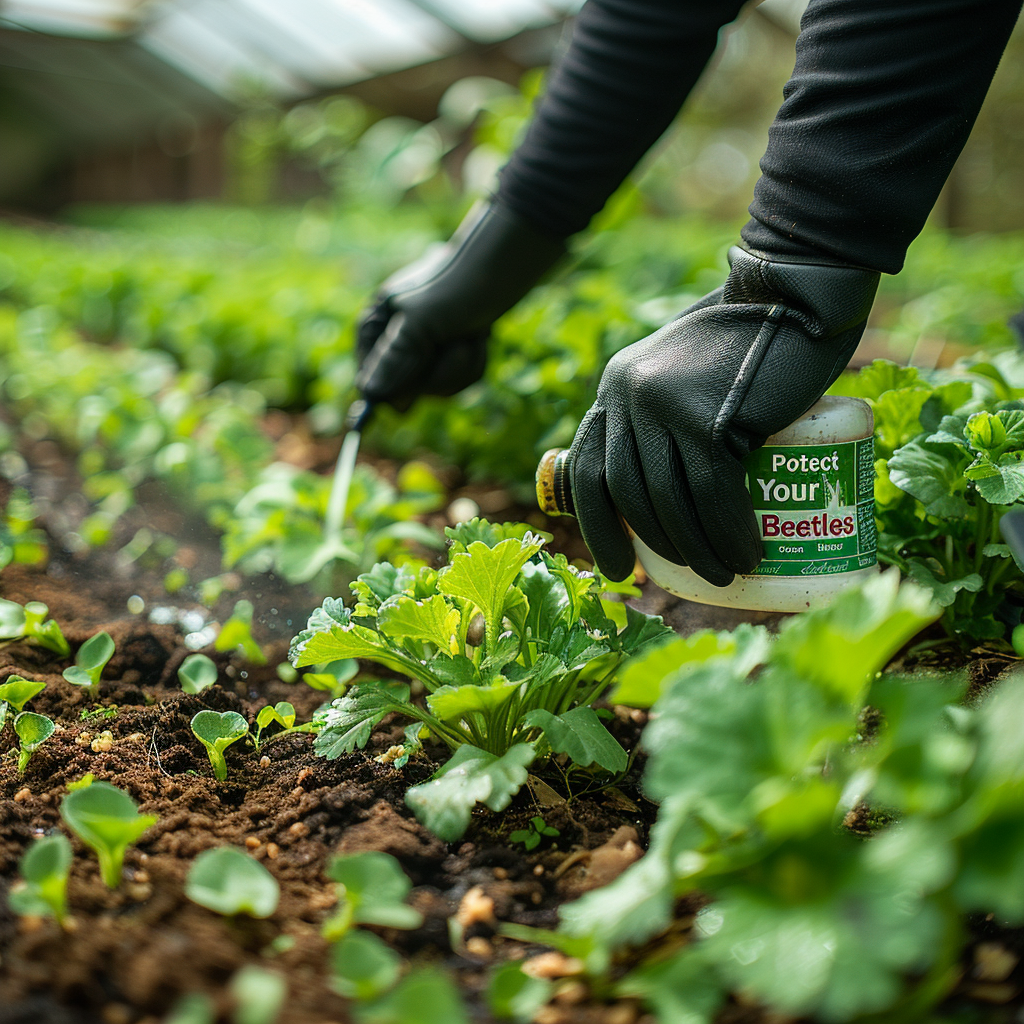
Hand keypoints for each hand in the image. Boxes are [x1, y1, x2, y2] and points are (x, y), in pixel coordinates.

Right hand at [356, 200, 563, 406]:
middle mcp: (396, 339)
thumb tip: (371, 391)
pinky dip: (475, 363)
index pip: (369, 377)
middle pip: (407, 390)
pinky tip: (481, 337)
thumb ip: (394, 358)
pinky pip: (459, 380)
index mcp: (376, 325)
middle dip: (441, 372)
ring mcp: (425, 348)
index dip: (393, 390)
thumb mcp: (421, 321)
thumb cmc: (457, 284)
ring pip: (439, 388)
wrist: (504, 264)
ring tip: (473, 334)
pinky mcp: (450, 353)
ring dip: (462, 366)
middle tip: (460, 343)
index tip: (414, 395)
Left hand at [568, 246, 878, 583]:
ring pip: (670, 501)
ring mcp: (662, 405)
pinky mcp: (705, 417)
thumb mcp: (683, 374)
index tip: (618, 568)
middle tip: (689, 575)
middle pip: (628, 493)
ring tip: (725, 572)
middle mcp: (627, 394)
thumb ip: (663, 413)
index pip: (590, 469)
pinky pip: (712, 494)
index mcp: (615, 387)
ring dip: (698, 548)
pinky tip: (747, 553)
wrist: (794, 294)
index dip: (599, 526)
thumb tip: (661, 488)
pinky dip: (729, 532)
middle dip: (655, 545)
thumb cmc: (747, 342)